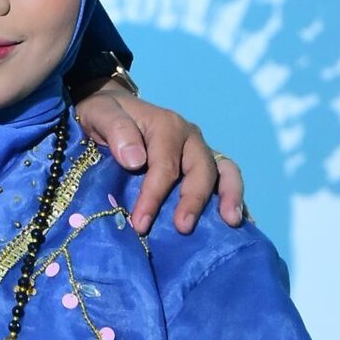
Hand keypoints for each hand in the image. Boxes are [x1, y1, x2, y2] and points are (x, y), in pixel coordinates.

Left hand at [72, 82, 244, 234]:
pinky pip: (225, 179)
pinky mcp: (203, 163)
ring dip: (230, 197)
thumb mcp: (101, 114)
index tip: (140, 223)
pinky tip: (239, 221)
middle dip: (193, 200)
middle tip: (183, 228)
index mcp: (167, 126)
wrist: (110, 111)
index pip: (165, 166)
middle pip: (201, 169)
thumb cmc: (105, 114)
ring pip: (224, 171)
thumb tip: (136, 160)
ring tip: (230, 222)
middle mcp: (189, 137)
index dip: (154, 196)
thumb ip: (116, 130)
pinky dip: (234, 198)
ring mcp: (199, 150)